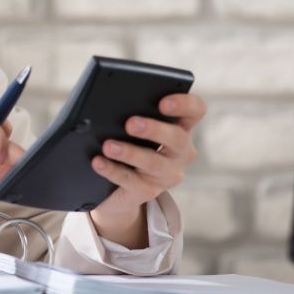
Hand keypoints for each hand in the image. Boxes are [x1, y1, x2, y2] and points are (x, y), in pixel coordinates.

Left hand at [88, 93, 205, 247]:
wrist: (115, 187)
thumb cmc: (126, 143)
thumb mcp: (132, 128)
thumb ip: (130, 112)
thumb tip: (108, 103)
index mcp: (180, 127)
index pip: (195, 111)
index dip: (184, 104)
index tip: (163, 103)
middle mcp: (180, 152)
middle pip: (177, 138)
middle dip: (154, 129)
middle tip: (131, 124)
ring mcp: (167, 174)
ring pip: (153, 163)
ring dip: (130, 153)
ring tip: (108, 146)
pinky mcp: (148, 191)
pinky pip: (132, 181)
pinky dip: (113, 170)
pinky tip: (98, 162)